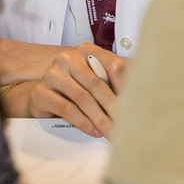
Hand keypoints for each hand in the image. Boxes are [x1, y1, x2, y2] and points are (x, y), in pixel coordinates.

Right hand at [0, 42, 127, 138]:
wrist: (43, 96)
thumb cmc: (75, 89)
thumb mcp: (95, 81)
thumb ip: (114, 82)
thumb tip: (141, 94)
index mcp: (86, 51)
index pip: (113, 65)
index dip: (127, 86)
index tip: (137, 104)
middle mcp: (68, 58)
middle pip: (98, 84)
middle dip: (114, 108)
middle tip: (126, 125)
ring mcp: (53, 74)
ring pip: (83, 98)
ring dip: (100, 119)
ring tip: (111, 132)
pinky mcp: (42, 92)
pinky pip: (67, 109)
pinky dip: (83, 122)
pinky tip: (94, 131)